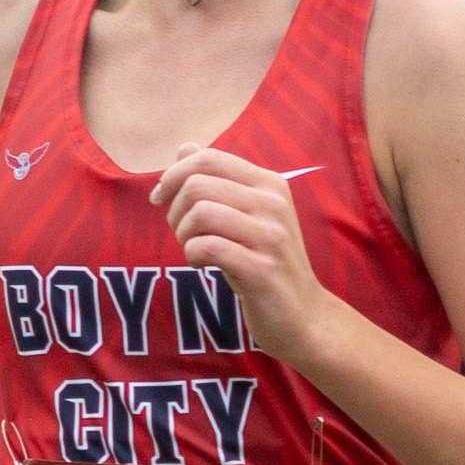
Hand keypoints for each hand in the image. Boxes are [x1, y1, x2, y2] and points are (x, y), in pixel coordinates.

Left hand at [152, 147, 329, 358]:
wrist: (303, 315)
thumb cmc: (266, 261)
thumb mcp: (246, 214)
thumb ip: (217, 180)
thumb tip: (185, 148)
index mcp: (271, 184)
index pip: (209, 158)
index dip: (173, 175)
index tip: (161, 199)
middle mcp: (274, 204)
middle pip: (198, 184)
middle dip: (175, 209)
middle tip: (182, 232)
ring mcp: (271, 237)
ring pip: (200, 213)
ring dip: (183, 233)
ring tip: (193, 248)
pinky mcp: (262, 269)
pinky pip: (207, 246)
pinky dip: (193, 254)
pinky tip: (202, 264)